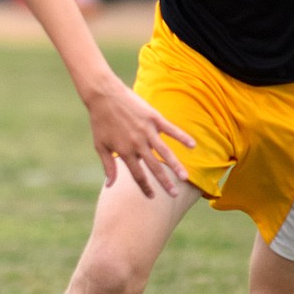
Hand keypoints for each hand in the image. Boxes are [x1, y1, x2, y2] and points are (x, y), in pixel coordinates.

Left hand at [87, 81, 194, 198]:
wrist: (103, 95)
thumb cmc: (100, 121)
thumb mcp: (100, 145)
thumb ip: (108, 165)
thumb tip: (110, 185)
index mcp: (124, 152)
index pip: (137, 175)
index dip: (145, 188)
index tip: (152, 198)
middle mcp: (137, 144)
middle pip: (154, 167)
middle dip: (164, 182)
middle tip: (173, 195)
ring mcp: (147, 131)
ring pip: (165, 152)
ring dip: (176, 165)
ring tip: (185, 177)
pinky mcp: (154, 118)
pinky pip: (171, 129)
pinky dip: (182, 137)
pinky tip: (193, 145)